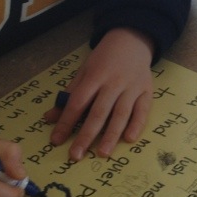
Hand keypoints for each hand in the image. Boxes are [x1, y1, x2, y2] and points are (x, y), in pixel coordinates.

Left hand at [45, 27, 154, 161]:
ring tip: (102, 153)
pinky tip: (129, 139)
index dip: (66, 122)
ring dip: (111, 135)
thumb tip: (50, 118)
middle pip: (98, 112)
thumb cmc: (104, 59)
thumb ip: (70, 94)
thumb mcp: (84, 71)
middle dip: (86, 135)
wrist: (132, 40)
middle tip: (76, 155)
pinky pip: (142, 111)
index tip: (56, 140)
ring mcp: (132, 87)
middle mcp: (113, 83)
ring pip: (120, 114)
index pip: (78, 102)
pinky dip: (136, 124)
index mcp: (95, 76)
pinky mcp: (147, 91)